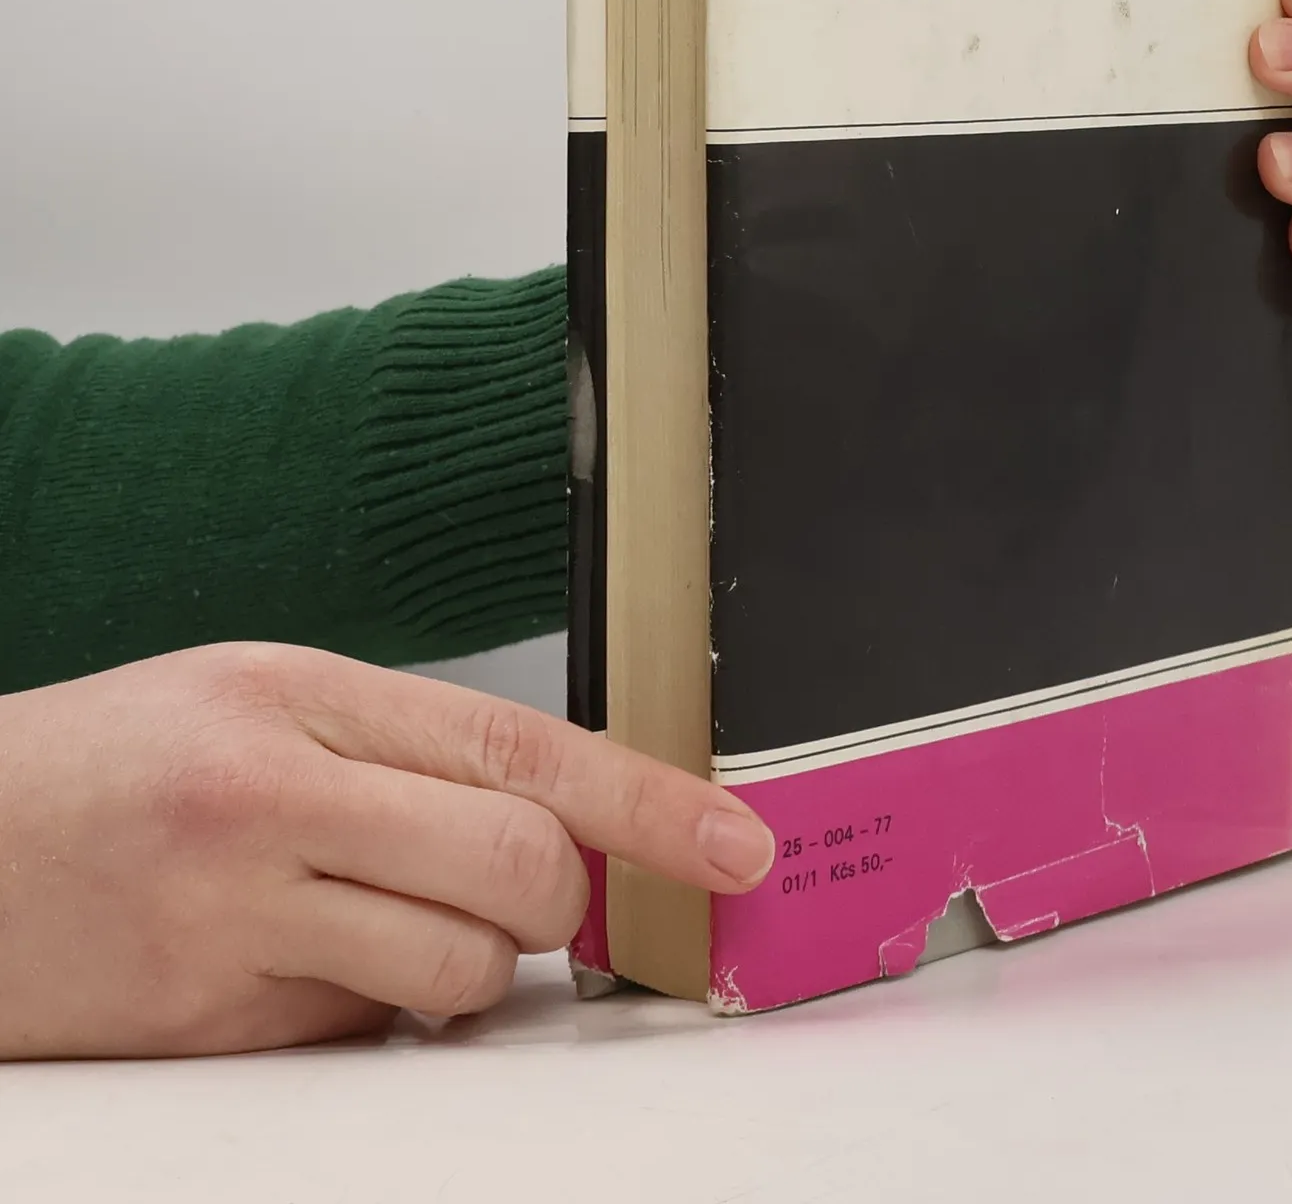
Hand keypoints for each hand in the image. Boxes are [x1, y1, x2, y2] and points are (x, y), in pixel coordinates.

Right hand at [0, 643, 773, 1058]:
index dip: (651, 803)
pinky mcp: (208, 1032)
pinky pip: (367, 1037)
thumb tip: (556, 820)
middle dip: (566, 897)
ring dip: (472, 966)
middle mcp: (274, 801)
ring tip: (388, 918)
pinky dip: (378, 1010)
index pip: (524, 747)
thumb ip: (408, 747)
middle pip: (518, 867)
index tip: (737, 843)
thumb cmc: (114, 759)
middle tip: (540, 889)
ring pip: (460, 974)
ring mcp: (236, 925)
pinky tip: (307, 958)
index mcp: (303, 696)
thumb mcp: (260, 694)